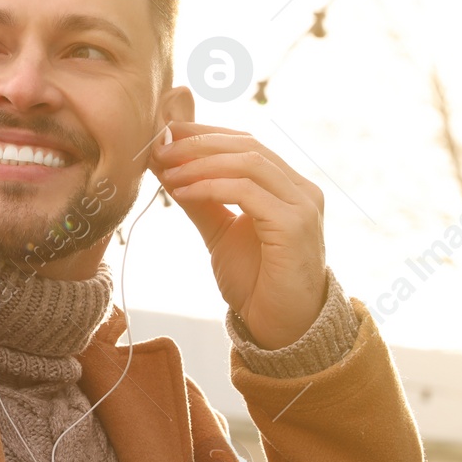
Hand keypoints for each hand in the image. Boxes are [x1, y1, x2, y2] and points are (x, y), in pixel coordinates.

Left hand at [148, 121, 327, 349]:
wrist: (282, 327)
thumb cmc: (257, 282)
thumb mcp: (220, 233)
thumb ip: (199, 200)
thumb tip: (166, 167)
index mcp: (287, 185)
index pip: (245, 142)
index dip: (204, 133)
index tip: (165, 134)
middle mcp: (301, 188)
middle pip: (246, 145)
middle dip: (198, 143)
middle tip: (159, 148)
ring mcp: (302, 204)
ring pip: (248, 162)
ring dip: (200, 162)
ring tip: (167, 172)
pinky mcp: (294, 224)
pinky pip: (247, 191)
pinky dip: (210, 187)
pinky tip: (183, 192)